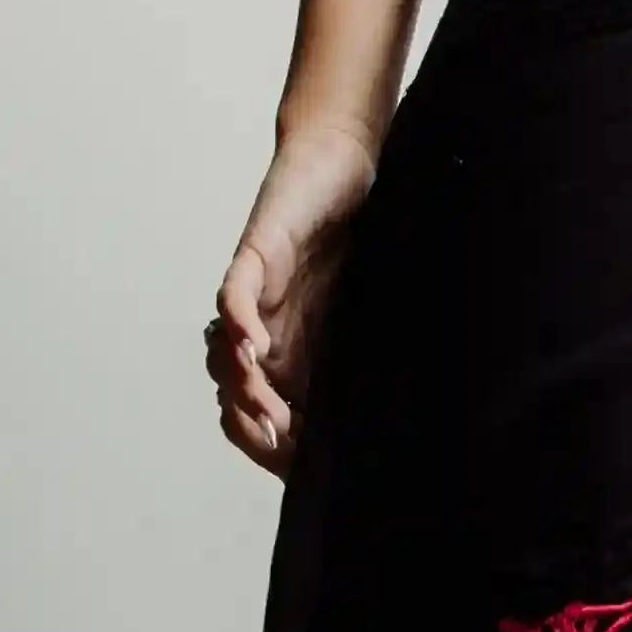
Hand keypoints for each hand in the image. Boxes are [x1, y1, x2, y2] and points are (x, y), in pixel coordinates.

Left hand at [206, 119, 380, 476]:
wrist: (345, 162)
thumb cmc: (361, 236)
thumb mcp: (370, 317)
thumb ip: (369, 365)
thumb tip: (403, 431)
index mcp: (292, 353)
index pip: (267, 412)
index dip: (274, 446)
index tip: (301, 470)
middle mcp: (266, 330)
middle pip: (237, 393)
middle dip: (254, 426)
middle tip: (283, 447)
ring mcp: (257, 295)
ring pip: (228, 352)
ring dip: (244, 386)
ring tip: (269, 413)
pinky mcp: (257, 255)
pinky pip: (235, 295)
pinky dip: (239, 322)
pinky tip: (255, 348)